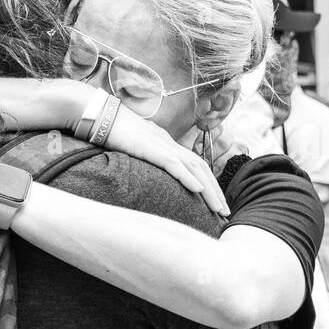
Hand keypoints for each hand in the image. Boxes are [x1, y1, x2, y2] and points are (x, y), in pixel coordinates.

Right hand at [104, 108, 228, 215]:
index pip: (195, 165)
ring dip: (209, 189)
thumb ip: (147, 157)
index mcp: (168, 145)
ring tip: (218, 208)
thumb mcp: (136, 148)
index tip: (214, 202)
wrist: (103, 117)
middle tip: (225, 211)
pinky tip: (199, 189)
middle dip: (215, 191)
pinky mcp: (153, 149)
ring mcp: (163, 146)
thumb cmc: (116, 132)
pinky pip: (175, 165)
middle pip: (201, 168)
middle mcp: (171, 145)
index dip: (208, 183)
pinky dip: (188, 177)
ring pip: (194, 168)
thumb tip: (150, 171)